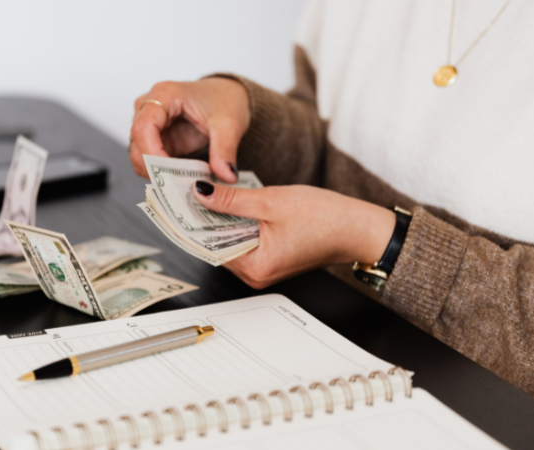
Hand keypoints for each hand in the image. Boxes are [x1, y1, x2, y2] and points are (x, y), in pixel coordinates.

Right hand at [129, 78, 250, 182]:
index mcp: (164, 95)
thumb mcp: (229, 124)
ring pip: (140, 157)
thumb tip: (226, 175)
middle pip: (137, 145)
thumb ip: (225, 150)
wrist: (229, 96)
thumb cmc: (224, 99)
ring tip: (184, 182)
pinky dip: (164, 174)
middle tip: (179, 185)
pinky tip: (182, 179)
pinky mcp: (157, 140)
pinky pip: (151, 162)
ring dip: (158, 174)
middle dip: (155, 169)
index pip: (143, 128)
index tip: (170, 174)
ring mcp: (151, 125)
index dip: (152, 154)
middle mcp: (150, 108)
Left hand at [192, 181, 396, 288]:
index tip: (175, 203)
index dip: (190, 222)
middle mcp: (256, 274)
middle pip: (216, 245)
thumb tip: (201, 194)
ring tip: (207, 193)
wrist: (358, 228)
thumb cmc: (326, 218)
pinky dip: (235, 223)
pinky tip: (230, 204)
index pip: (208, 246)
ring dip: (219, 220)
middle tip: (187, 192)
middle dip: (203, 219)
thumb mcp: (271, 201)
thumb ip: (231, 200)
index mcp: (255, 267)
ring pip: (228, 242)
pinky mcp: (270, 258)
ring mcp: (263, 268)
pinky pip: (243, 241)